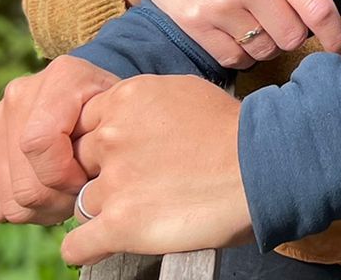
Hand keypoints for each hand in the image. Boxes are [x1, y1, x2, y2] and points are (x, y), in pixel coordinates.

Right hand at [0, 54, 118, 223]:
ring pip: (11, 203)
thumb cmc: (109, 113)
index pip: (39, 143)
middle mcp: (18, 94)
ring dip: (42, 210)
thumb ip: (107, 143)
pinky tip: (41, 192)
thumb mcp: (122, 119)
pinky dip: (19, 212)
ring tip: (63, 193)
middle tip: (78, 195)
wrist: (87, 97)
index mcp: (61, 77)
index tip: (88, 180)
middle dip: (60, 201)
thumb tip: (84, 188)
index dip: (66, 176)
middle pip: (25, 184)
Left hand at [60, 76, 253, 265]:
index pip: (85, 124)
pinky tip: (104, 243)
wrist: (263, 165)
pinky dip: (87, 248)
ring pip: (82, 204)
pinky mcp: (120, 224)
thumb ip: (143, 105)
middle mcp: (112, 136)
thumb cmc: (234, 131)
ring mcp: (114, 182)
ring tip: (143, 209)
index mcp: (126, 98)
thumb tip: (130, 118)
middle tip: (138, 181)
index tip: (121, 155)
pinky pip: (77, 245)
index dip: (102, 143)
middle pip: (79, 164)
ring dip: (106, 209)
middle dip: (102, 174)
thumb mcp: (184, 92)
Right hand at [118, 0, 340, 66]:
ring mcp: (219, 4)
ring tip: (258, 19)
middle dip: (295, 33)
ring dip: (269, 44)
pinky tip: (237, 31)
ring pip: (264, 51)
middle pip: (293, 37)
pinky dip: (242, 53)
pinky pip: (233, 59)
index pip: (318, 9)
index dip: (338, 37)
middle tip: (284, 16)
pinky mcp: (194, 23)